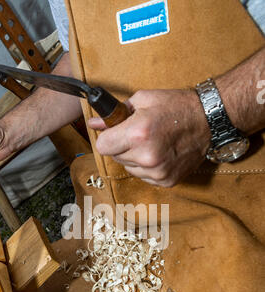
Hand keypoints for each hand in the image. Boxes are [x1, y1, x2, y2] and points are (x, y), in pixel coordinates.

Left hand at [88, 89, 211, 186]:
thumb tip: (94, 124)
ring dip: (134, 157)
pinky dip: (147, 167)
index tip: (115, 132)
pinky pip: (144, 176)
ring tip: (152, 142)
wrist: (209, 120)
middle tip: (138, 134)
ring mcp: (157, 172)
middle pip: (115, 157)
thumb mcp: (143, 99)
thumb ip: (116, 113)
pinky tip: (160, 153)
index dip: (107, 137)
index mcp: (138, 134)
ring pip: (129, 168)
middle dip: (121, 145)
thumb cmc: (177, 106)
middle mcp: (147, 156)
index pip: (102, 146)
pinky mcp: (166, 181)